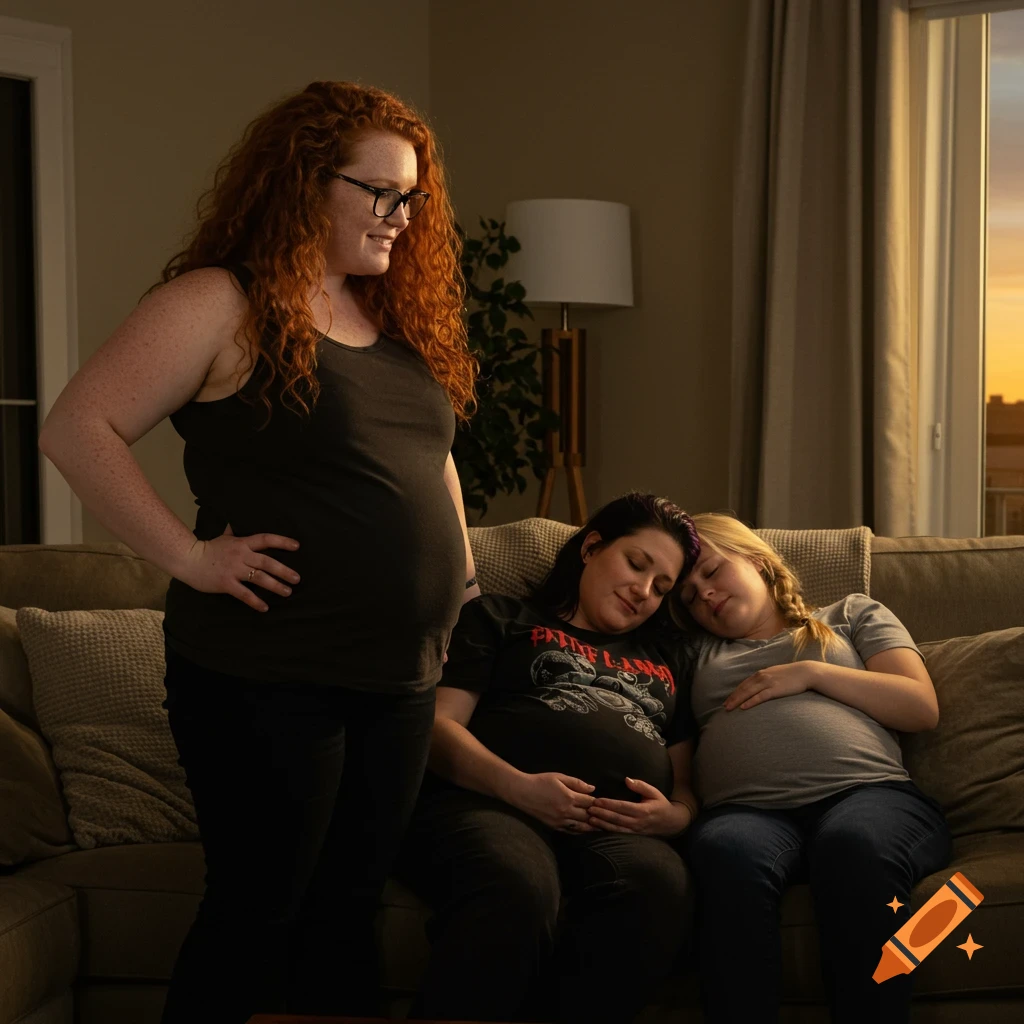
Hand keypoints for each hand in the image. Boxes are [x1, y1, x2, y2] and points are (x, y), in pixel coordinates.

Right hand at [178, 524, 300, 612]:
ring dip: (275, 586)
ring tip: (288, 592)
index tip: (297, 546)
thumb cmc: (207, 549)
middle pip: (267, 562)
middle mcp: (241, 555)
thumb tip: (234, 522)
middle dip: (284, 570)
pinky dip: (255, 601)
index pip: (266, 539)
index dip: (282, 542)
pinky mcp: (226, 583)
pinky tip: (265, 607)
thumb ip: (232, 532)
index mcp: (242, 543)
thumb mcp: (223, 537)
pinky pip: (244, 594)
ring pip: (259, 577)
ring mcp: (234, 570)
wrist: (188, 559)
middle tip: (297, 578)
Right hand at [503, 772, 598, 831]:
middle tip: (609, 817)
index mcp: (568, 797)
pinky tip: (586, 831)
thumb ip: (577, 783)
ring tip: (603, 827)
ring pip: (582, 827)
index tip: (606, 803)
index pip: (590, 802)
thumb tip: (592, 789)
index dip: (599, 803)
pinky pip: (571, 831)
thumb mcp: (559, 777)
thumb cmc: (540, 781)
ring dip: (593, 827)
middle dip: (598, 816)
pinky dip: (581, 832)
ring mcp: (560, 821)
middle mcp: (566, 811)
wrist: (522, 792)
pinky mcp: (554, 827)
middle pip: (588, 816)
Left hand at [586, 778, 691, 835]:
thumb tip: (627, 779)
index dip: (609, 804)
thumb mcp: (654, 792)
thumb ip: (640, 785)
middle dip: (602, 814)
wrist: (671, 823)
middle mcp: (638, 822)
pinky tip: (598, 829)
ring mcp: (636, 831)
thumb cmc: (661, 804)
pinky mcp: (634, 836)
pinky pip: (619, 835)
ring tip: (590, 819)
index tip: (597, 800)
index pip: (623, 806)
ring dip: (602, 824)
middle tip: (588, 809)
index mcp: (643, 810)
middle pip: (617, 818)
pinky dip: (607, 832)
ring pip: (616, 829)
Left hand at [724, 661, 818, 710]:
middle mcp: (761, 677)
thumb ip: (767, 679)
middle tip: (724, 707)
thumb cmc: (792, 675)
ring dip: (737, 701)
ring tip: (729, 708)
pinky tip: (743, 707)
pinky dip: (750, 702)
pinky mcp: (775, 689)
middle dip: (732, 698)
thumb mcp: (776, 674)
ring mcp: (768, 683)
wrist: (805, 672)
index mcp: (761, 673)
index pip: (744, 684)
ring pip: (748, 693)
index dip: (734, 693)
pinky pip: (760, 697)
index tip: (727, 700)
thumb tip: (760, 687)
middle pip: (743, 689)